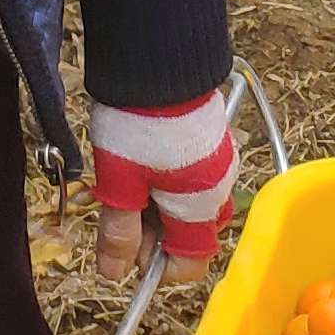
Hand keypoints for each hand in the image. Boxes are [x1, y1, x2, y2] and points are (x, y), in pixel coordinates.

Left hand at [87, 92, 237, 283]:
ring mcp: (220, 159)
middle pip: (190, 232)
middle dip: (155, 233)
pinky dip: (169, 179)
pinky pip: (194, 174)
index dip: (156, 267)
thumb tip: (114, 275)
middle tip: (119, 210)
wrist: (157, 59)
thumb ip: (120, 234)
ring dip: (159, 204)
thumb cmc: (138, 125)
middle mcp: (219, 188)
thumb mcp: (120, 184)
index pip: (190, 264)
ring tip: (126, 180)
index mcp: (200, 208)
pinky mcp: (213, 135)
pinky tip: (141, 159)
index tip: (126, 248)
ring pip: (191, 202)